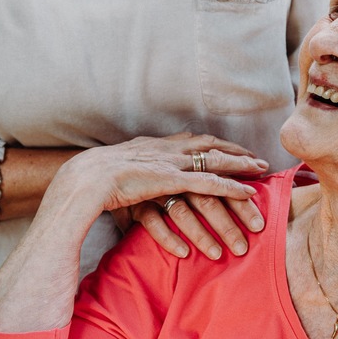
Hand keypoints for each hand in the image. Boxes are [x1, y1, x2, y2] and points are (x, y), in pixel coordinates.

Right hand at [0, 134, 265, 334]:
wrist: (74, 184)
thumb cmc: (88, 189)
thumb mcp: (118, 182)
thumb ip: (136, 184)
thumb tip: (145, 195)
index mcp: (151, 148)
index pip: (194, 142)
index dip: (219, 147)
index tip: (241, 153)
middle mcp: (162, 150)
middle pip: (210, 149)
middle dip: (238, 157)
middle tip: (263, 165)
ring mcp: (165, 163)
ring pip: (213, 165)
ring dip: (239, 175)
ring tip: (259, 188)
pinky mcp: (164, 179)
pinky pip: (205, 183)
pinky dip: (228, 188)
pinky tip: (246, 196)